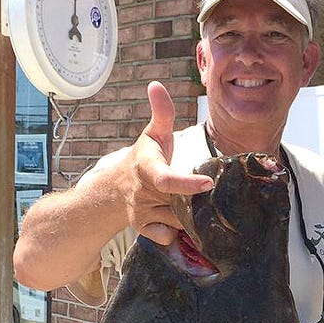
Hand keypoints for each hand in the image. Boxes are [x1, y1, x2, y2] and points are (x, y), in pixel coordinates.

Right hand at [87, 81, 213, 245]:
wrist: (116, 187)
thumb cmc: (145, 158)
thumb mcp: (153, 135)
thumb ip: (161, 113)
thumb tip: (156, 85)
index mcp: (148, 169)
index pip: (166, 180)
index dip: (186, 184)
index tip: (207, 183)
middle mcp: (143, 194)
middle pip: (180, 204)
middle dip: (196, 203)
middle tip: (207, 195)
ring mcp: (142, 213)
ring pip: (178, 222)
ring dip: (189, 217)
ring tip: (191, 204)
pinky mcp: (143, 229)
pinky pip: (168, 237)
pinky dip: (176, 232)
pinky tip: (178, 220)